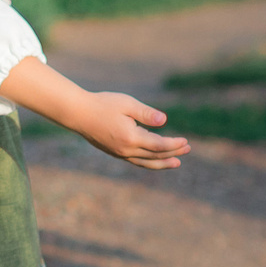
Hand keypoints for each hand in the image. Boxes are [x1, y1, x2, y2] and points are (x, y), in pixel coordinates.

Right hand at [0, 57, 186, 169]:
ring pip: (145, 163)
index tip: (186, 141)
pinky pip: (136, 161)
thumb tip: (164, 120)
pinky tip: (154, 159)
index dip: (174, 144)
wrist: (78, 113)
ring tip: (176, 163)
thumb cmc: (103, 104)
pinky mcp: (114, 152)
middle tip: (187, 149)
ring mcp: (119, 153)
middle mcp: (126, 149)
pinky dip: (148, 163)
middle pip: (155, 156)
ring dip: (162, 163)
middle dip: (173, 153)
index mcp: (131, 137)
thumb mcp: (127, 103)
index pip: (159, 145)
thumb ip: (146, 113)